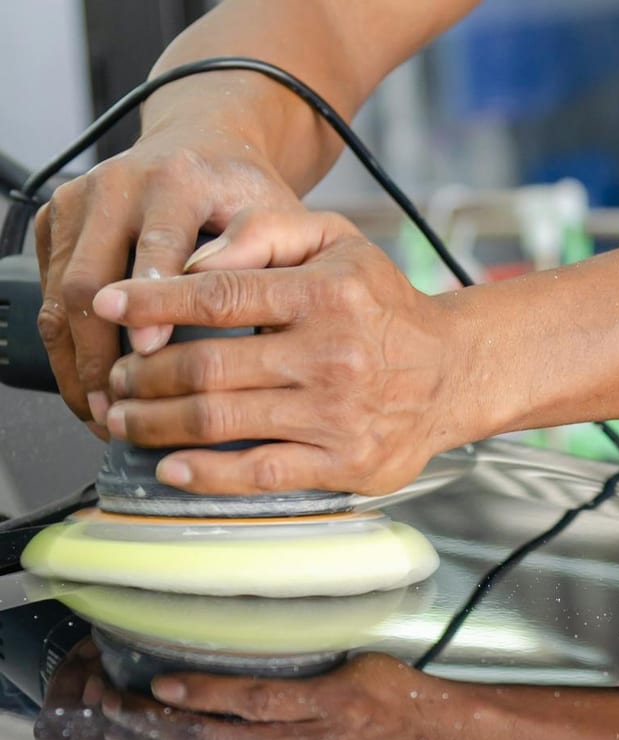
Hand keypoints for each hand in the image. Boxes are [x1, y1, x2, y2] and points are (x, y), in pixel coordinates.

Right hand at [34, 130, 300, 424]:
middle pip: (89, 282)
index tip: (153, 355)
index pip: (155, 246)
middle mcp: (117, 185)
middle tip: (122, 408)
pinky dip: (65, 349)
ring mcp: (78, 202)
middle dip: (101, 355)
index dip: (152, 305)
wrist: (206, 147)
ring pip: (57, 296)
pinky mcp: (55, 222)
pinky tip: (90, 389)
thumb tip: (234, 318)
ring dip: (76, 364)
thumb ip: (265, 260)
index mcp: (176, 180)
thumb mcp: (275, 217)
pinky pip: (45, 295)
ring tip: (103, 414)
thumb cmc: (244, 194)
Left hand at [90, 208, 478, 496]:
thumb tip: (193, 262)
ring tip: (127, 418)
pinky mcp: (346, 463)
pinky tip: (172, 467)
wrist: (453, 371)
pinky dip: (207, 474)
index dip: (151, 301)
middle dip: (143, 375)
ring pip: (221, 421)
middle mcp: (331, 355)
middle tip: (116, 378)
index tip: (108, 306)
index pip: (218, 295)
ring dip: (157, 423)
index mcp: (326, 294)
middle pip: (206, 367)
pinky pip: (261, 473)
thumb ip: (267, 231)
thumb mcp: (340, 243)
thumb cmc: (388, 307)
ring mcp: (337, 415)